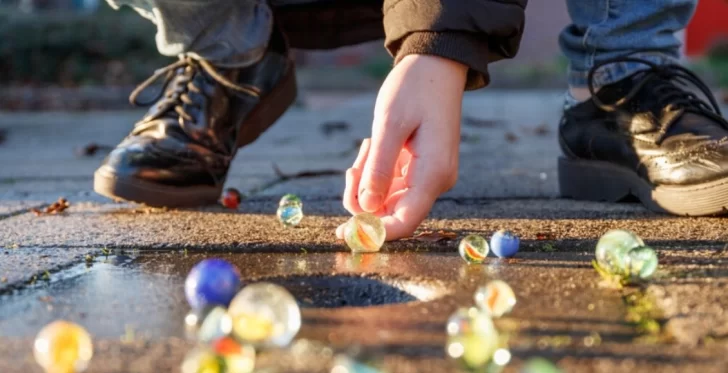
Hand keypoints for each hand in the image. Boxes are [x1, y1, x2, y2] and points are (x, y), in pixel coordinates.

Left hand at [336, 54, 466, 239]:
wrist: (436, 66)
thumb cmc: (415, 89)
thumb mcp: (389, 125)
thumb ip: (378, 169)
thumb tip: (366, 208)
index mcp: (433, 174)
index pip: (405, 222)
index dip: (374, 233)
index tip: (343, 232)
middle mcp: (435, 182)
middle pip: (392, 213)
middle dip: (363, 199)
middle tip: (352, 168)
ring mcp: (429, 177)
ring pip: (388, 199)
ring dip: (367, 182)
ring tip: (366, 147)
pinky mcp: (421, 170)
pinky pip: (392, 185)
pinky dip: (374, 172)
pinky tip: (373, 146)